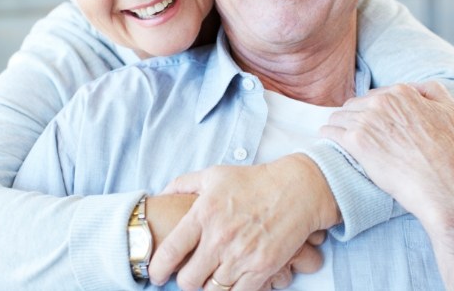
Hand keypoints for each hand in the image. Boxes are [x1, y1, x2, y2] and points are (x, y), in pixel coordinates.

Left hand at [148, 154, 336, 290]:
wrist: (296, 188)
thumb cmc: (254, 180)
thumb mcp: (215, 174)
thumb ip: (184, 183)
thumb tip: (162, 194)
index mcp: (203, 214)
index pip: (169, 252)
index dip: (157, 269)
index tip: (156, 274)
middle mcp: (220, 238)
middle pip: (188, 280)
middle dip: (185, 281)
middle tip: (189, 274)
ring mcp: (241, 255)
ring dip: (208, 286)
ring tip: (212, 275)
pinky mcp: (262, 268)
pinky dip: (231, 290)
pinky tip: (232, 279)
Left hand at [320, 82, 453, 222]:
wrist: (444, 187)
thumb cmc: (451, 154)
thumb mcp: (453, 113)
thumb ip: (434, 92)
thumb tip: (417, 88)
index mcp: (402, 93)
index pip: (375, 96)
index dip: (373, 111)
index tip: (371, 123)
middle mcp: (382, 102)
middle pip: (355, 105)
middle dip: (354, 117)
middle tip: (356, 133)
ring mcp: (367, 120)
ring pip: (340, 117)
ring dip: (339, 126)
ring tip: (340, 137)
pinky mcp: (356, 141)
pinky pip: (331, 132)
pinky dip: (328, 136)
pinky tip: (329, 141)